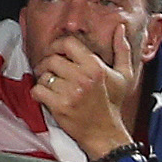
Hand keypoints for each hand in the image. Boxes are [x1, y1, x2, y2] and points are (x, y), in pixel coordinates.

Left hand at [28, 37, 139, 161]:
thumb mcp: (124, 76)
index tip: (56, 53)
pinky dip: (38, 93)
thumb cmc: (112, 104)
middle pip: (51, 59)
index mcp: (95, 67)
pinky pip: (37, 90)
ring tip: (52, 86)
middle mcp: (83, 78)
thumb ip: (122, 50)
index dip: (57, 46)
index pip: (66, 43)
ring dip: (44, 80)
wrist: (105, 134)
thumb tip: (120, 28)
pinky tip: (47, 96)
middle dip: (47, 64)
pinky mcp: (60, 106)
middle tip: (50, 71)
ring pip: (43, 75)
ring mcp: (70, 92)